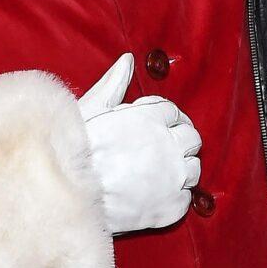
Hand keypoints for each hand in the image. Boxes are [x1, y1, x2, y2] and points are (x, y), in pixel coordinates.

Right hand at [78, 53, 202, 234]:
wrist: (73, 197)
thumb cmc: (75, 154)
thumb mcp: (91, 110)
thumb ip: (114, 84)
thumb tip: (128, 60)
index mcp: (151, 118)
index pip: (173, 113)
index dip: (165, 120)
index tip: (159, 127)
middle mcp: (168, 145)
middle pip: (191, 139)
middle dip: (179, 142)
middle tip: (162, 150)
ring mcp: (173, 178)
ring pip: (193, 169)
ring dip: (180, 169)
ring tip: (159, 173)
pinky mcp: (172, 207)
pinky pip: (185, 199)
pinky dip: (174, 198)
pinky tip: (156, 196)